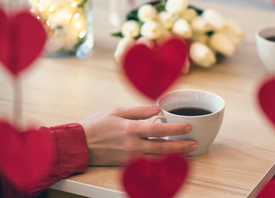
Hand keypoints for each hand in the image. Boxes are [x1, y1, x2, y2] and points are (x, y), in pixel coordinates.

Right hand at [80, 105, 197, 165]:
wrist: (79, 145)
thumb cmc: (97, 126)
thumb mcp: (117, 112)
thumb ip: (139, 111)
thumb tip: (158, 109)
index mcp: (130, 130)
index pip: (158, 130)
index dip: (175, 130)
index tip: (188, 127)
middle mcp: (132, 145)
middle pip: (162, 148)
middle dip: (181, 147)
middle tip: (194, 144)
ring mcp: (130, 158)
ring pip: (157, 159)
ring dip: (174, 156)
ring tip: (187, 152)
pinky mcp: (126, 165)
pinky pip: (147, 164)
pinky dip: (160, 162)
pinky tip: (169, 159)